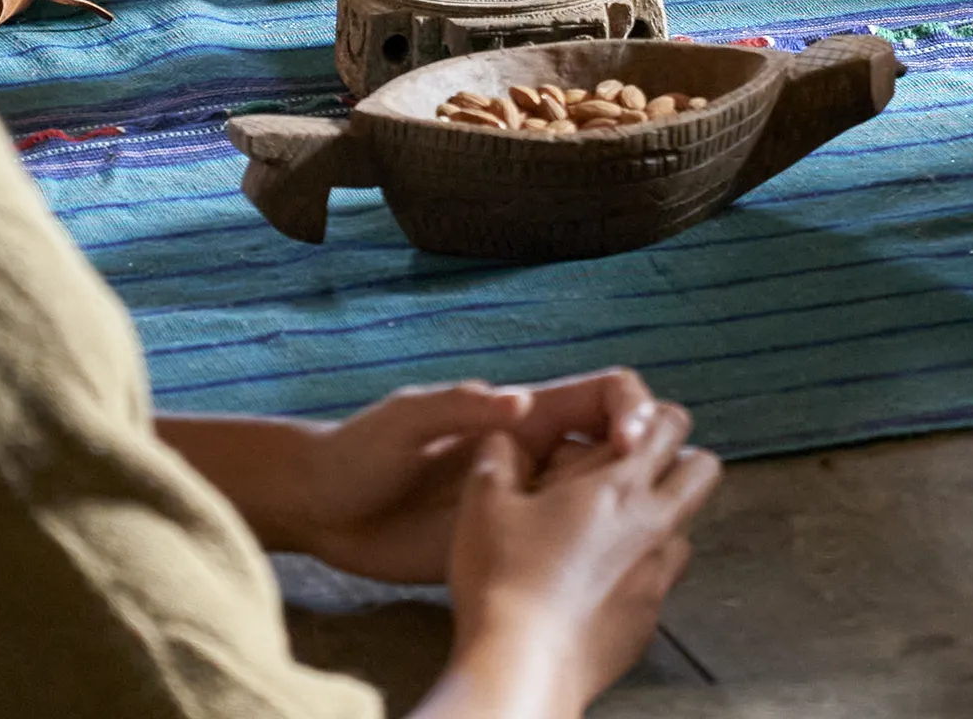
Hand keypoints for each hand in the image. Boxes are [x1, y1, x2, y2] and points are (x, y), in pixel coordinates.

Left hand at [271, 371, 653, 584]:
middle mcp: (535, 455)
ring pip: (601, 500)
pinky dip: (593, 554)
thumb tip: (521, 401)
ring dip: (630, 512)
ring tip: (636, 540)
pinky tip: (597, 576)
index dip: (634, 412)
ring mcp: (526, 502)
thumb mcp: (407, 418)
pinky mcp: (509, 544)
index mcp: (522, 415)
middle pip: (619, 449)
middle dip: (650, 465)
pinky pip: (564, 546)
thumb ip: (462, 405)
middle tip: (650, 499)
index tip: (633, 447)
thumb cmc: (357, 451)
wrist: (321, 510)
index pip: (605, 396)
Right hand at [448, 395, 719, 710]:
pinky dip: (642, 572)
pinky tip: (600, 581)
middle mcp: (653, 525)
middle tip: (636, 472)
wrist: (522, 665)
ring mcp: (658, 577)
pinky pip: (663, 582)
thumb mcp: (484, 502)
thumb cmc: (504, 580)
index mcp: (619, 485)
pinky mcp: (650, 620)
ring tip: (613, 531)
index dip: (651, 417)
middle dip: (680, 460)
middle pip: (704, 470)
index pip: (670, 424)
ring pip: (687, 529)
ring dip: (663, 520)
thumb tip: (504, 437)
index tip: (621, 431)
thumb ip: (498, 456)